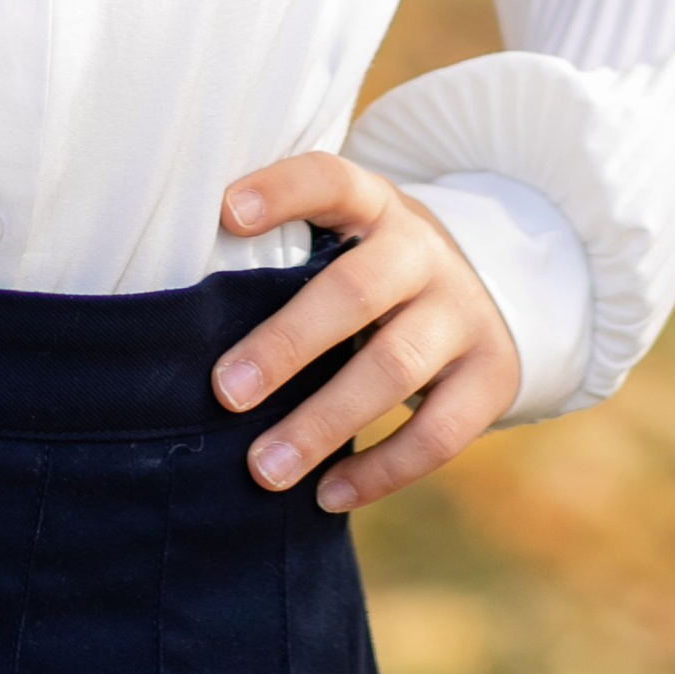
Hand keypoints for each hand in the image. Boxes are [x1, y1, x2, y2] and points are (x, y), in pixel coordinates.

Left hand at [208, 154, 519, 514]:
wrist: (486, 292)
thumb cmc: (372, 269)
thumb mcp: (344, 237)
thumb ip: (286, 256)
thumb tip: (183, 313)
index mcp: (375, 205)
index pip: (329, 179)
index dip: (282, 191)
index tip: (226, 212)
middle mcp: (423, 251)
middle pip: (356, 291)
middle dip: (287, 344)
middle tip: (225, 392)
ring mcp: (462, 313)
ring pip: (393, 368)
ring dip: (323, 423)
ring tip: (263, 469)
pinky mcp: (491, 376)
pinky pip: (439, 433)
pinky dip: (380, 470)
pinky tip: (326, 494)